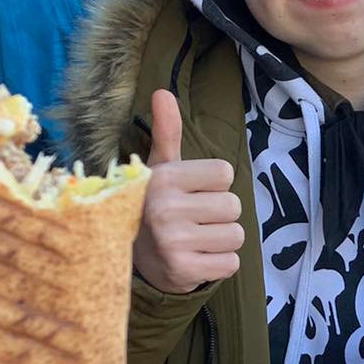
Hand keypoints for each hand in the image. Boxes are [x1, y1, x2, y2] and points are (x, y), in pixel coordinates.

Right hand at [133, 88, 244, 294]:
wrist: (127, 256)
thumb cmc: (154, 204)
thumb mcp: (159, 168)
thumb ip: (166, 131)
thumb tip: (162, 91)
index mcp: (165, 178)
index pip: (225, 174)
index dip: (215, 185)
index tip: (193, 193)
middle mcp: (166, 208)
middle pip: (234, 206)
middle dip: (220, 215)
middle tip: (194, 220)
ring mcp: (173, 242)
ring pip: (236, 236)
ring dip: (221, 240)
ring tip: (196, 239)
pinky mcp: (182, 271)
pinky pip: (230, 263)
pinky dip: (219, 263)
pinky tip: (197, 258)